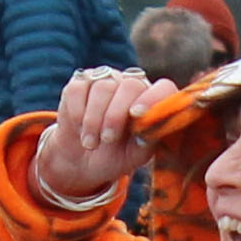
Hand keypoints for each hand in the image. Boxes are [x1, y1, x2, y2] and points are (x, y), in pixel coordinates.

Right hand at [30, 67, 172, 204]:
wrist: (82, 160)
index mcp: (152, 100)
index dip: (154, 99)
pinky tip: (79, 128)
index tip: (138, 116)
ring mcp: (106, 80)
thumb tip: (151, 127)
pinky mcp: (80, 82)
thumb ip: (148, 140)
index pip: (164, 88)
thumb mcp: (135, 155)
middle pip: (130, 85)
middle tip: (108, 139)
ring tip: (91, 143)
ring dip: (93, 120)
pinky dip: (76, 113)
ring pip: (102, 87)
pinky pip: (78, 89)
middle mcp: (131, 84)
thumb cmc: (115, 156)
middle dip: (116, 115)